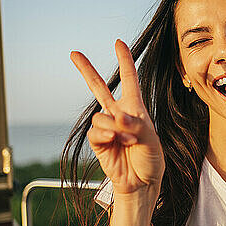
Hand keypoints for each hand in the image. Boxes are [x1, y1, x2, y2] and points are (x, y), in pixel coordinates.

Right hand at [70, 39, 164, 197]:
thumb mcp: (151, 139)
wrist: (141, 182)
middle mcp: (119, 113)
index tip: (118, 43)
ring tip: (128, 141)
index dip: (124, 60)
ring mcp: (107, 127)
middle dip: (86, 70)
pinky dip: (105, 135)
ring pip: (101, 116)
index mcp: (136, 108)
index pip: (130, 79)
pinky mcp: (98, 141)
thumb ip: (136, 125)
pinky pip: (96, 131)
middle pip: (99, 87)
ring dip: (115, 128)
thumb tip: (117, 117)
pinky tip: (114, 142)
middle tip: (74, 53)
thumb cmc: (151, 159)